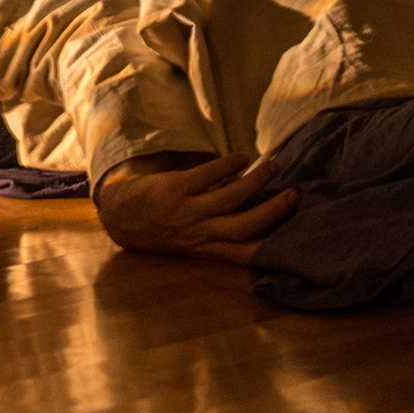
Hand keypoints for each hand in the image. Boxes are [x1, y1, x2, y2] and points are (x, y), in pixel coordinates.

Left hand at [93, 151, 299, 262]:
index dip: (270, 249)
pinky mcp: (175, 188)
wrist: (119, 218)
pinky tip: (242, 157)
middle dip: (273, 211)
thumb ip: (217, 235)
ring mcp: (186, 211)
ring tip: (272, 165)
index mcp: (204, 249)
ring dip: (256, 180)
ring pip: (231, 196)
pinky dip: (230, 164)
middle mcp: (198, 233)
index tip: (294, 238)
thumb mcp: (189, 243)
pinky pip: (209, 174)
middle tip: (294, 194)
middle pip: (245, 226)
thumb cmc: (159, 230)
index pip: (243, 255)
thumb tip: (253, 216)